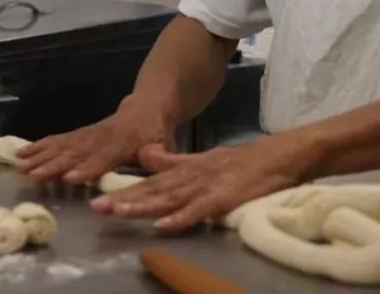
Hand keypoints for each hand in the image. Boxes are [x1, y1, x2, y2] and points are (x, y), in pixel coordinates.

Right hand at [14, 96, 172, 184]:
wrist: (145, 108)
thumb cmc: (155, 134)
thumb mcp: (163, 143)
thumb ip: (157, 154)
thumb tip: (152, 160)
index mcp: (123, 143)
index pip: (103, 157)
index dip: (88, 168)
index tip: (70, 178)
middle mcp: (100, 137)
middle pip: (75, 152)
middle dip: (54, 165)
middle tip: (34, 175)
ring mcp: (87, 134)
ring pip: (61, 145)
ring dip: (40, 156)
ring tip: (21, 166)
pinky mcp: (78, 134)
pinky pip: (56, 140)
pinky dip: (38, 146)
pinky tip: (21, 153)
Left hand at [90, 131, 318, 232]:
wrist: (282, 154)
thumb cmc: (244, 162)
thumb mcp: (202, 159)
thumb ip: (174, 161)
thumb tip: (144, 157)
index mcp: (186, 169)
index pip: (151, 183)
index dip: (125, 192)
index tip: (98, 200)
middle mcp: (191, 176)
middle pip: (154, 190)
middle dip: (125, 200)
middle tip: (97, 208)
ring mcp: (208, 185)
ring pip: (171, 198)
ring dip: (144, 206)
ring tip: (119, 213)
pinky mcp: (225, 196)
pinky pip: (200, 209)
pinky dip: (182, 217)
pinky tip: (163, 225)